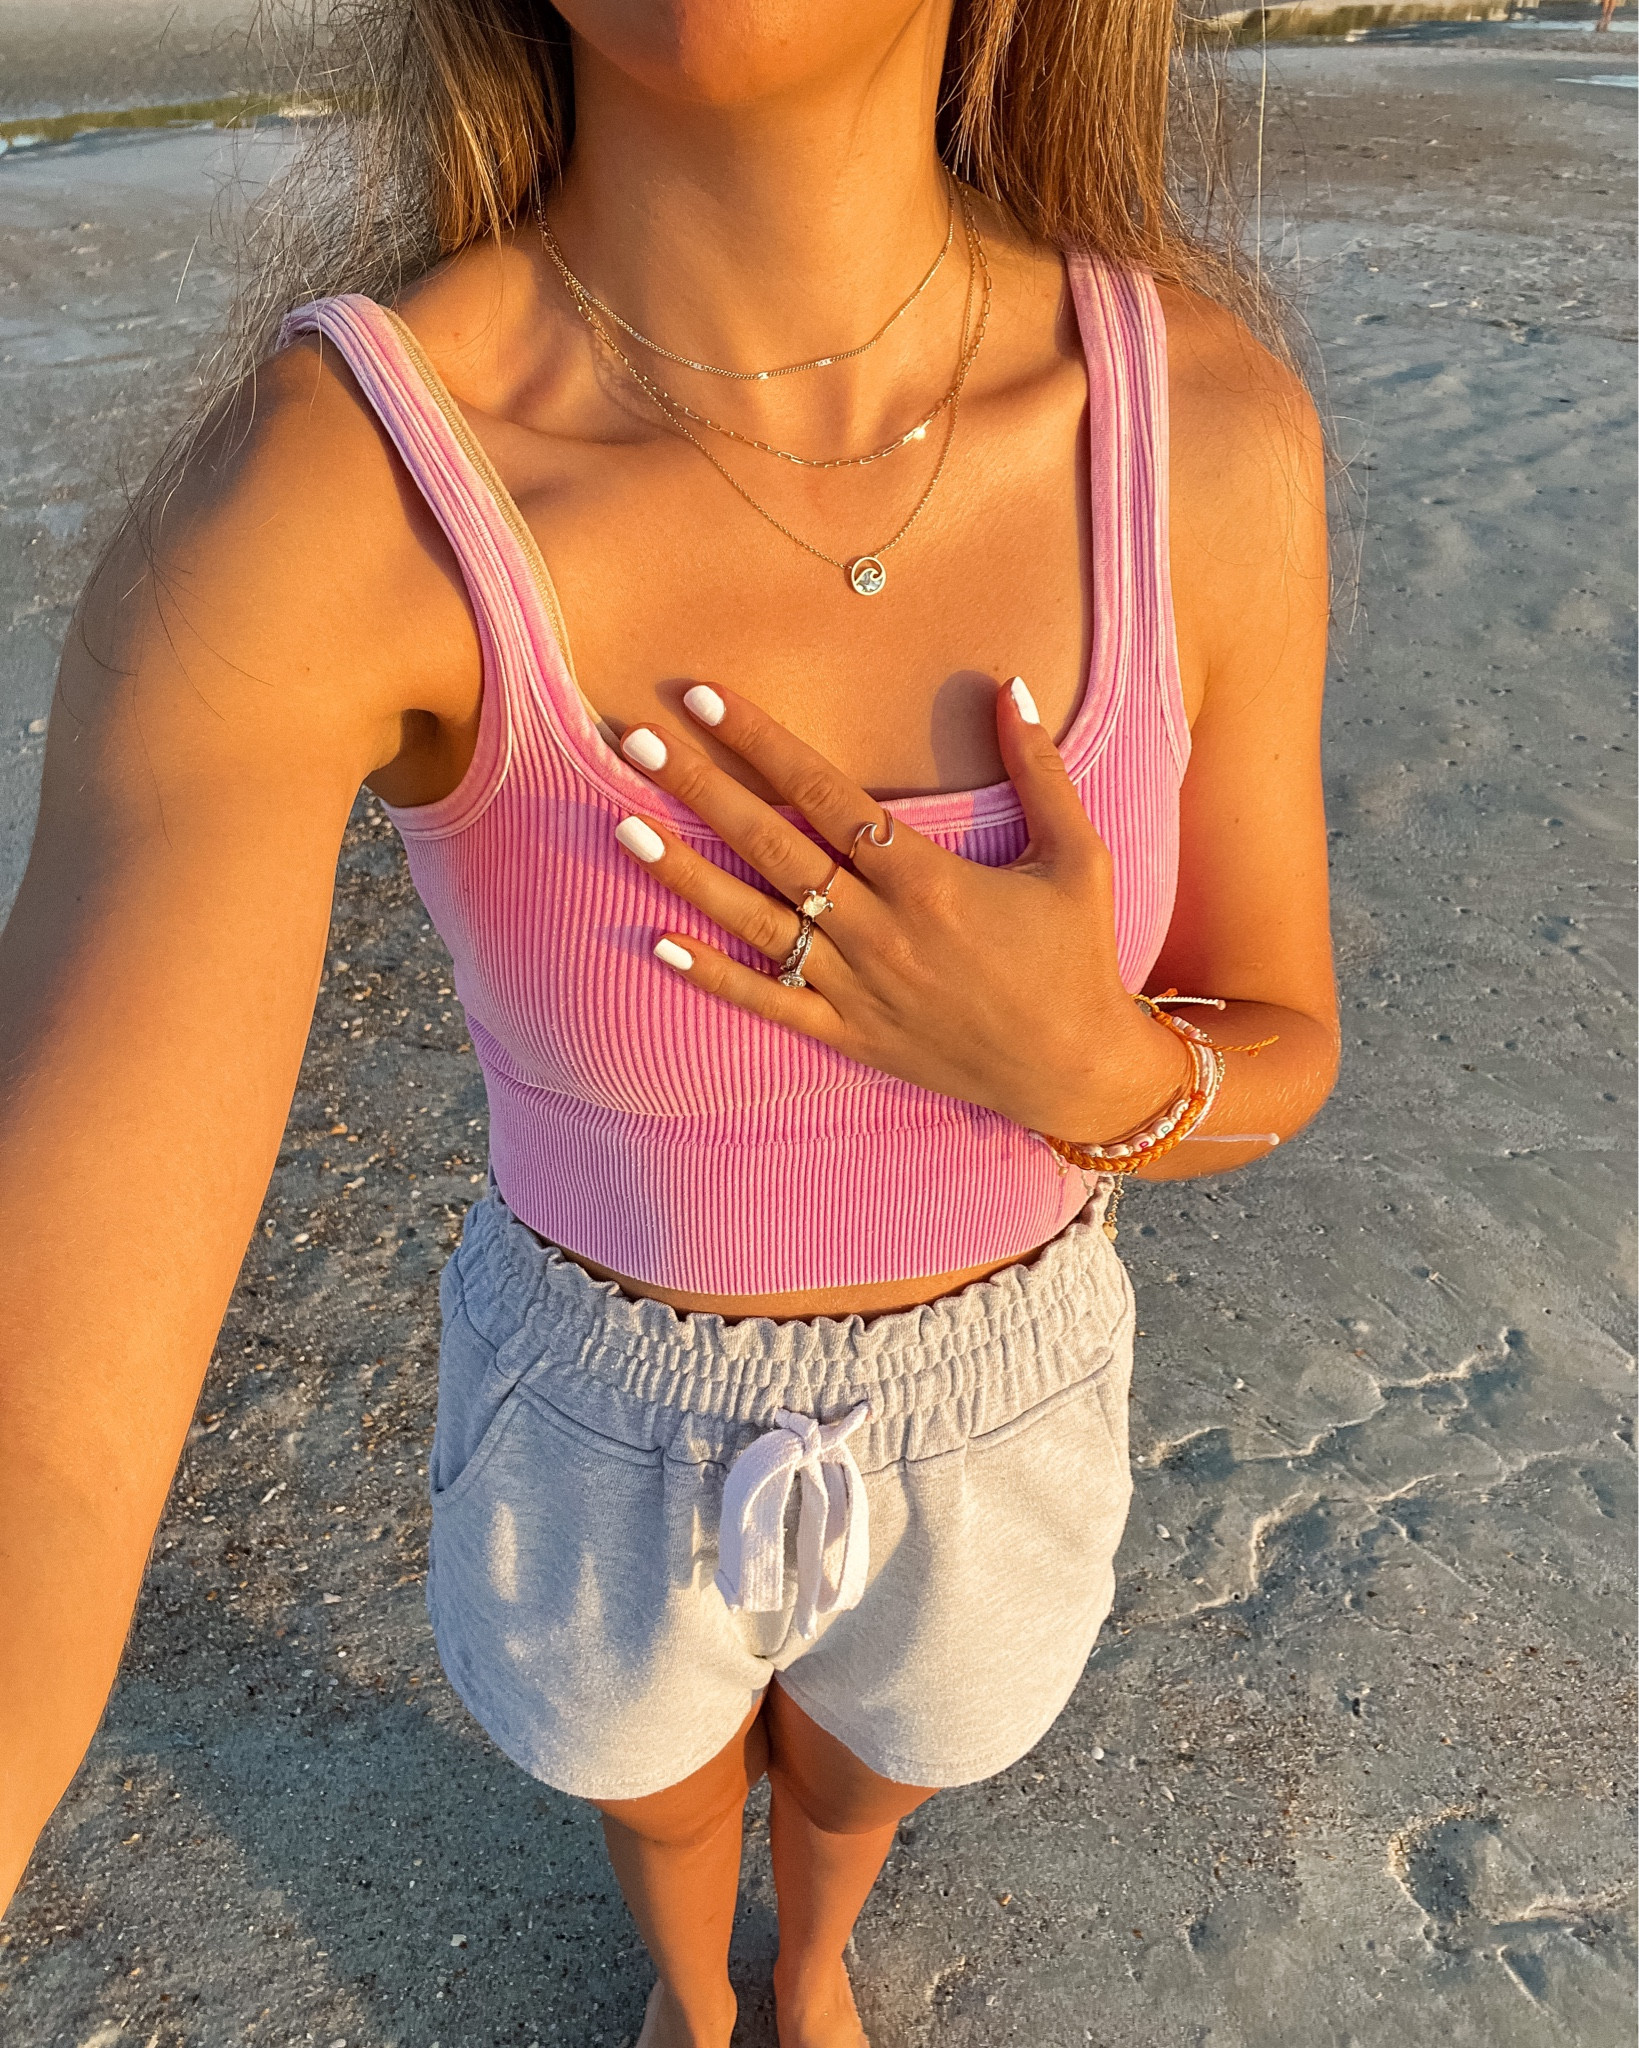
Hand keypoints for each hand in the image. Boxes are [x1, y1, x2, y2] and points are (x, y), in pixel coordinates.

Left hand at [612, 676, 1188, 1143]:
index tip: (704, 697)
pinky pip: (769, 1005)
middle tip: (636, 741)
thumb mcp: (1078, 856)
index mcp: (927, 880)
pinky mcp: (850, 1036)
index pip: (825, 794)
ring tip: (623, 827)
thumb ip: (1041, 770)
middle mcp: (880, 931)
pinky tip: (659, 943)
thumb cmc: (1077, 958)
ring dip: (685, 875)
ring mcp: (857, 988)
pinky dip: (714, 978)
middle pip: (772, 847)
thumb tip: (1010, 683)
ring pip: (755, 922)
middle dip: (700, 790)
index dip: (760, 742)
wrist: (1075, 1070)